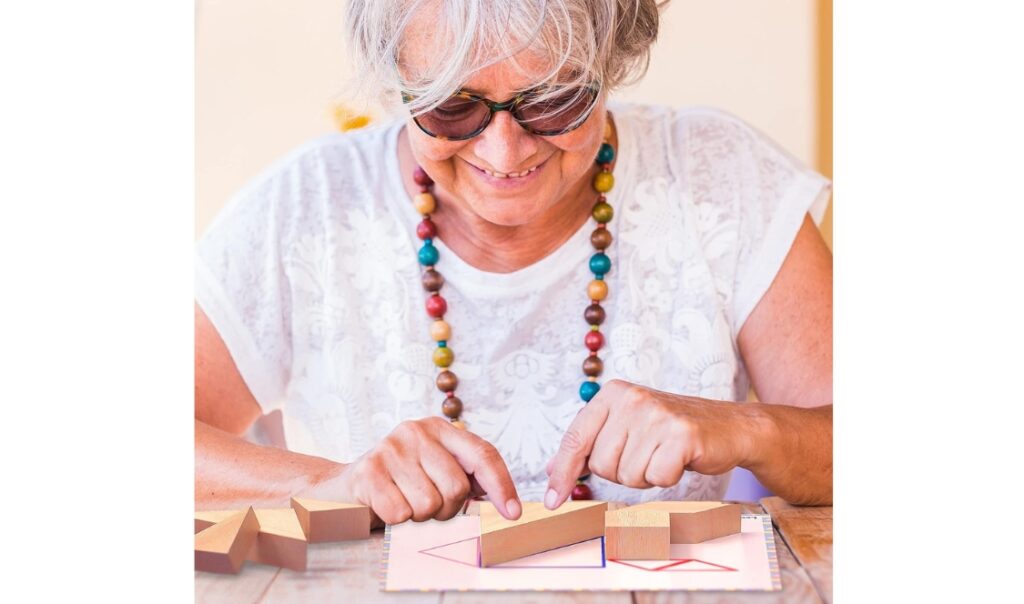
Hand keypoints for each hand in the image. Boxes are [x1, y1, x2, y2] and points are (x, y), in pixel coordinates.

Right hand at [332, 417, 520, 525]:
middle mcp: (416, 431)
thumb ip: (468, 477)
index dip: (502, 486)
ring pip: (429, 504)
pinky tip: (386, 504)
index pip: (483, 454)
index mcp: (439, 428)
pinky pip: (401, 513)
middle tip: (427, 505)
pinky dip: (396, 519)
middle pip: (457, 487)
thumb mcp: (434, 469)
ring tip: (405, 502)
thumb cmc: (398, 483)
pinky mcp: (368, 471)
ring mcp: (390, 448)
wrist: (341, 488)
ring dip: (419, 516)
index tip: (512, 514)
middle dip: (446, 509)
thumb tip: (508, 504)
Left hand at [544, 379, 758, 508]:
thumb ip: (589, 443)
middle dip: (621, 471)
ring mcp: (657, 415)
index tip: (551, 500)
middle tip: (646, 454)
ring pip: (627, 475)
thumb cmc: (671, 431)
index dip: (562, 472)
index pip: (575, 438)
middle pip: (601, 464)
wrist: (728, 427)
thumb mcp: (626, 426)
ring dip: (645, 475)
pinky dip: (667, 478)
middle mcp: (632, 399)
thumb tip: (552, 469)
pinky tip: (678, 460)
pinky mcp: (682, 435)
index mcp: (613, 394)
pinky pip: (656, 478)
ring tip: (662, 455)